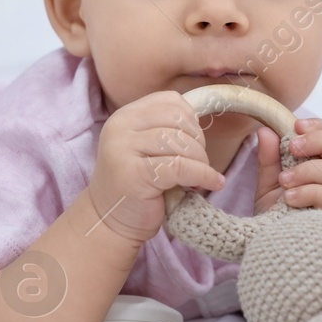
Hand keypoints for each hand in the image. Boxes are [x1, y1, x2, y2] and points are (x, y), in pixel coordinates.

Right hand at [86, 91, 226, 245]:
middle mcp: (120, 127)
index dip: (191, 120)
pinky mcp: (135, 174)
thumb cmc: (136, 186)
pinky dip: (204, 175)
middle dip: (198, 141)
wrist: (109, 221)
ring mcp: (124, 149)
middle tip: (198, 163)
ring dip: (201, 161)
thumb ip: (166, 130)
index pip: (170, 100)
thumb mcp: (146, 148)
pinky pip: (181, 167)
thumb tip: (202, 121)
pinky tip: (213, 183)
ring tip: (198, 177)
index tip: (194, 142)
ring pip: (181, 143)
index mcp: (125, 116)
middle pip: (178, 119)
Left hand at [254, 117, 321, 219]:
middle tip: (293, 147)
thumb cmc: (277, 220)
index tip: (297, 125)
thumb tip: (265, 131)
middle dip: (319, 142)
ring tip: (285, 180)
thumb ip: (269, 160)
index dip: (319, 129)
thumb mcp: (268, 187)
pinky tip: (290, 198)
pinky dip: (312, 193)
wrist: (278, 256)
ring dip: (311, 171)